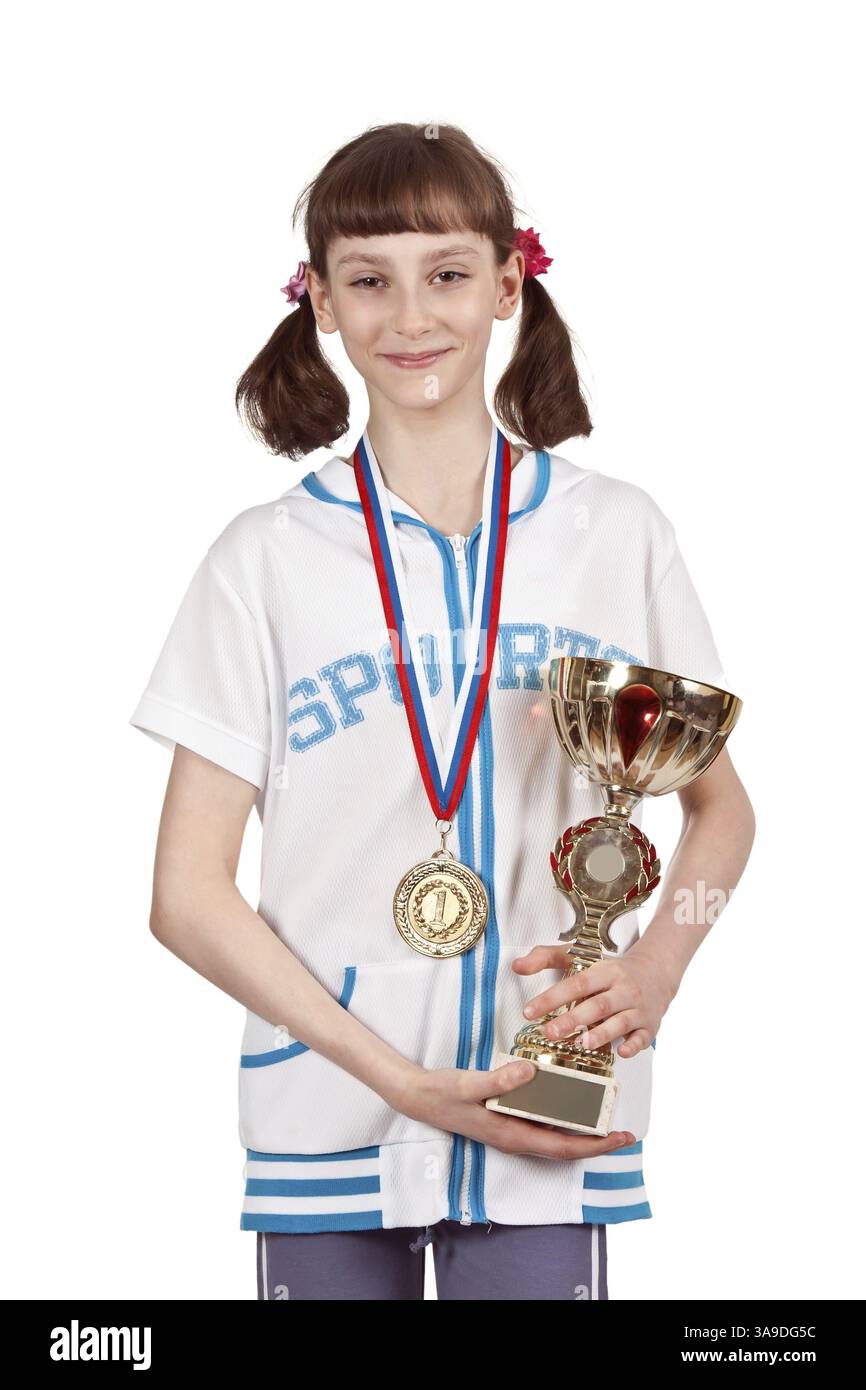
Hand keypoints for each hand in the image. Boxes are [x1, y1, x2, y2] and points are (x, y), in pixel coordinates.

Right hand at [388, 1060, 635, 1159]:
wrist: (418, 1097)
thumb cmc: (442, 1093)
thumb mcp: (468, 1084)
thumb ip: (498, 1080)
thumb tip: (531, 1073)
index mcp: (512, 1134)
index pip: (564, 1146)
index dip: (595, 1145)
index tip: (621, 1137)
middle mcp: (516, 1138)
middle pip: (566, 1146)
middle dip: (597, 1141)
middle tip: (626, 1130)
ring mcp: (512, 1131)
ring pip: (555, 1137)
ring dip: (582, 1130)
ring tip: (607, 1116)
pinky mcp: (507, 1120)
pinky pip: (543, 1124)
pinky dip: (563, 1118)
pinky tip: (572, 1102)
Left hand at [512, 942, 676, 1058]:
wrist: (656, 971)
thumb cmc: (612, 969)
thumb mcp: (580, 956)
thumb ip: (546, 957)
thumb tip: (517, 966)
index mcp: (605, 971)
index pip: (576, 983)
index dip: (552, 997)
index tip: (530, 1011)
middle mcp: (623, 989)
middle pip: (597, 1005)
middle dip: (573, 1019)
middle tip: (549, 1033)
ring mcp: (638, 1008)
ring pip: (620, 1021)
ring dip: (602, 1033)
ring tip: (583, 1044)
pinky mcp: (649, 1025)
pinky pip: (643, 1037)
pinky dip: (634, 1045)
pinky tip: (622, 1051)